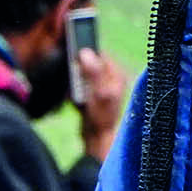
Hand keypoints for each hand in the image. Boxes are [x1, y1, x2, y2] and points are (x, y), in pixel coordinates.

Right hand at [68, 40, 126, 158]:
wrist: (96, 138)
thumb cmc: (100, 117)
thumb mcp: (97, 92)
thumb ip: (93, 72)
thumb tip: (86, 53)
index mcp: (117, 75)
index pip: (99, 55)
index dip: (85, 58)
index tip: (76, 66)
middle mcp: (112, 78)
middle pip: (88, 65)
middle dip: (78, 74)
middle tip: (77, 86)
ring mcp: (102, 86)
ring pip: (81, 75)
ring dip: (75, 84)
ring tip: (78, 96)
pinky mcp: (94, 94)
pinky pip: (79, 86)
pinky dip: (74, 91)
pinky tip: (77, 101)